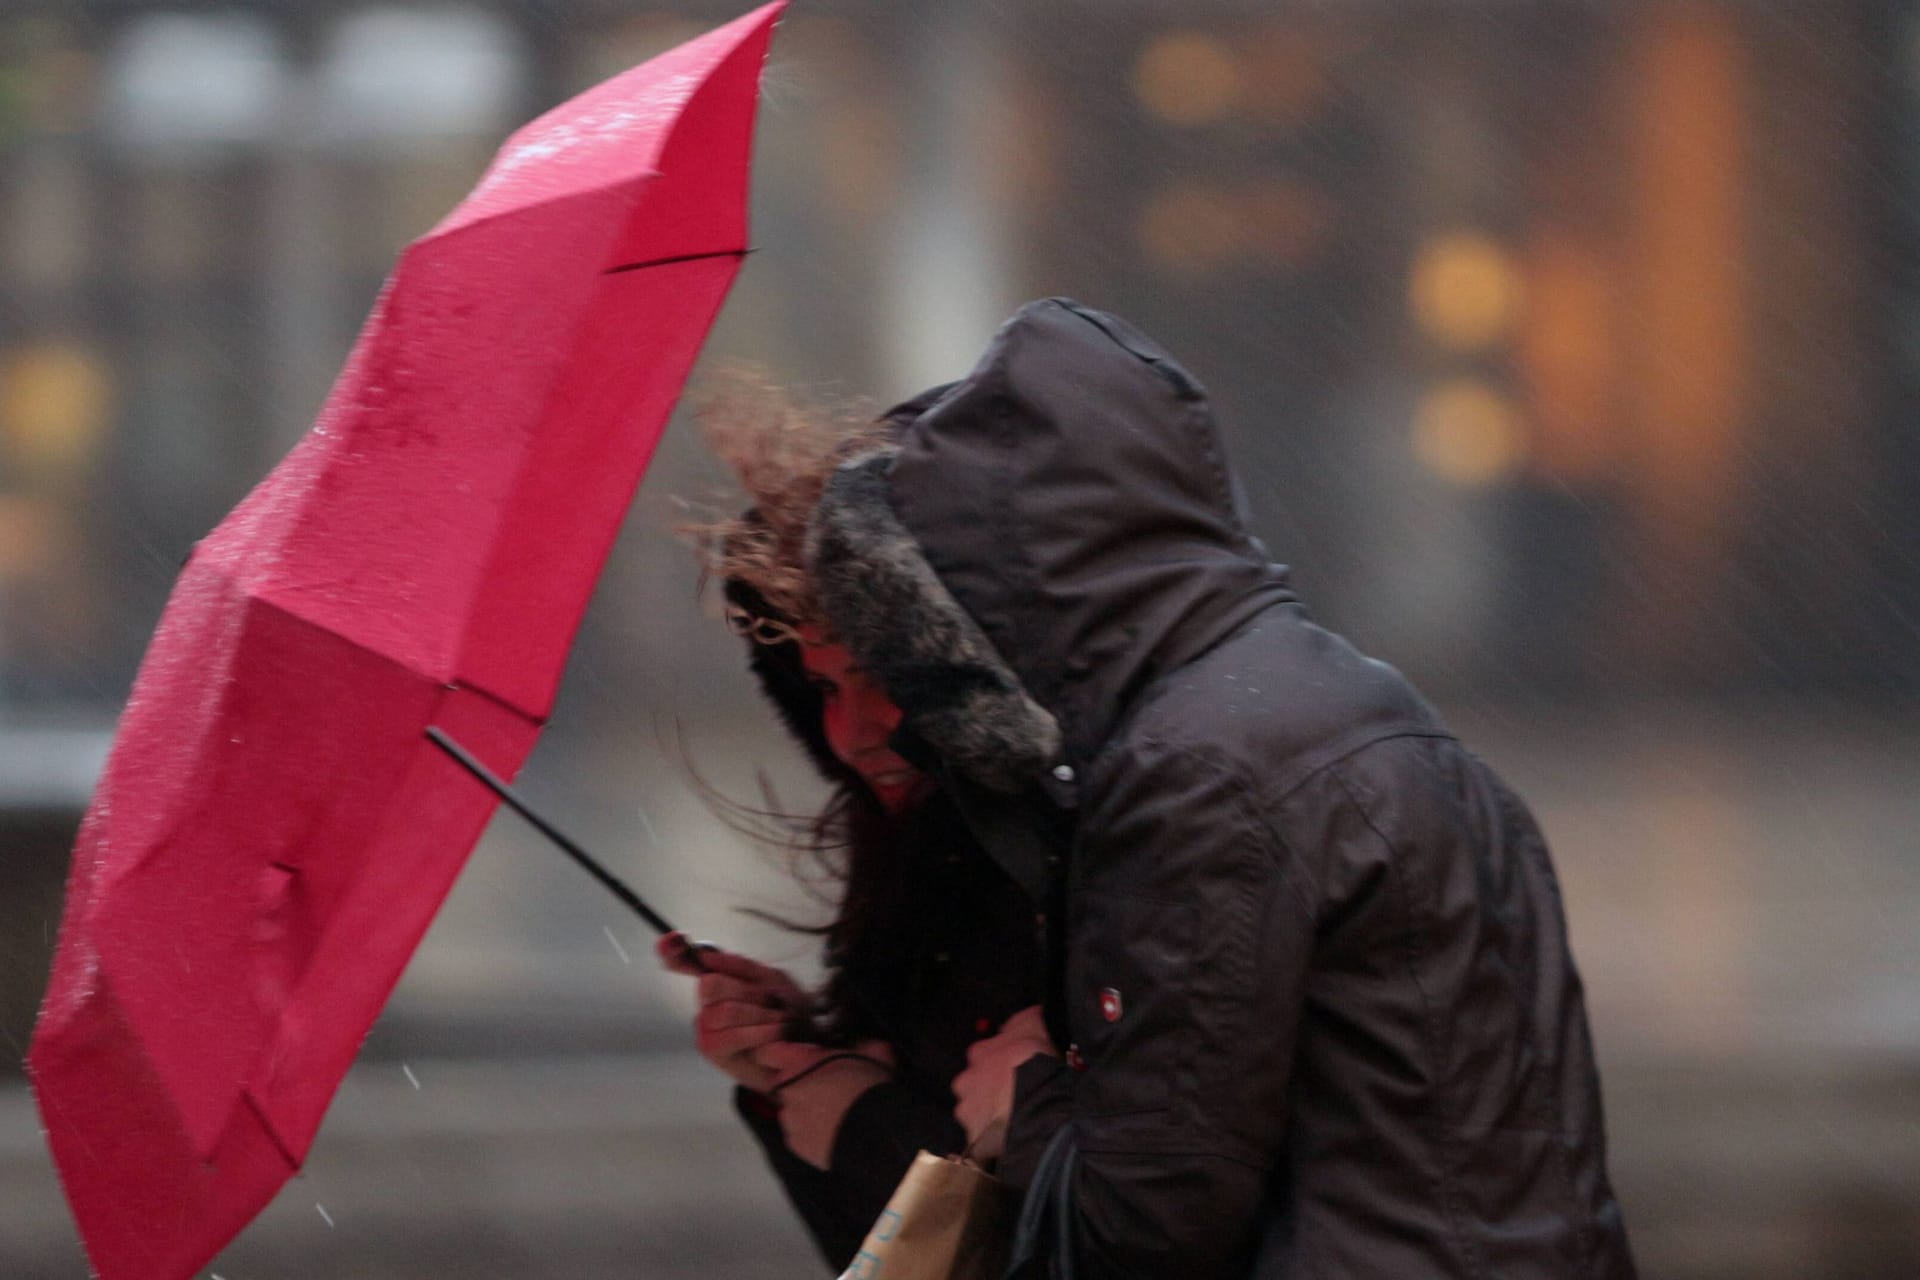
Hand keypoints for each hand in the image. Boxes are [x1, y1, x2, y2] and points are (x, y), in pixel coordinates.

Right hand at [656, 932, 807, 1091]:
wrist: (802, 1049)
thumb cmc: (785, 1012)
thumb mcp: (772, 980)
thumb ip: (740, 965)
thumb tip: (705, 954)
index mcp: (719, 979)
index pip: (687, 962)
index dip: (674, 951)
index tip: (672, 939)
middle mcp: (706, 1001)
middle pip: (711, 984)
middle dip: (748, 992)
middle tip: (773, 1002)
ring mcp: (706, 1026)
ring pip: (725, 1011)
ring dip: (761, 1015)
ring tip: (780, 1021)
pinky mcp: (712, 1049)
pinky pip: (731, 1035)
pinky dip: (759, 1032)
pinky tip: (775, 1033)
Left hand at [755, 1039, 894, 1169]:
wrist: (874, 1131)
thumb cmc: (870, 1088)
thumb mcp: (873, 1052)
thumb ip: (860, 1046)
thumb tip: (868, 1046)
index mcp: (800, 1061)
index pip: (769, 1053)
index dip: (779, 1056)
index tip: (789, 1058)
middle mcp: (787, 1088)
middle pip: (786, 1084)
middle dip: (802, 1086)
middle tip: (828, 1090)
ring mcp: (789, 1118)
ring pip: (792, 1112)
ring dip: (807, 1112)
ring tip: (834, 1116)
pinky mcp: (796, 1144)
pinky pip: (800, 1136)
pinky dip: (812, 1136)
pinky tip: (833, 1133)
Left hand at [952, 1005, 1056, 1161]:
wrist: (1038, 1101)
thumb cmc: (1037, 1060)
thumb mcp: (1035, 1026)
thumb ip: (1025, 1022)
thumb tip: (1027, 1015)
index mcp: (979, 1052)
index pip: (984, 1055)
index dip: (1002, 1063)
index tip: (1017, 1070)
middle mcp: (965, 1080)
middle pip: (975, 1085)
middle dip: (989, 1091)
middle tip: (1014, 1097)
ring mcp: (967, 1111)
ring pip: (976, 1113)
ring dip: (990, 1116)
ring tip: (1014, 1122)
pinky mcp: (974, 1139)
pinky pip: (983, 1141)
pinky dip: (994, 1141)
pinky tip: (1011, 1139)